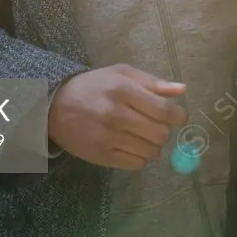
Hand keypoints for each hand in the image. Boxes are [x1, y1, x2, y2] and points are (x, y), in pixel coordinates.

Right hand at [48, 64, 187, 169]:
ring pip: (151, 151)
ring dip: (154, 145)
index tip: (179, 117)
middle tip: (157, 125)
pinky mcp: (101, 156)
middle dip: (165, 131)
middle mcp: (116, 115)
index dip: (179, 116)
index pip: (163, 110)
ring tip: (144, 136)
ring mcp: (108, 138)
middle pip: (160, 133)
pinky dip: (141, 157)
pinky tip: (134, 146)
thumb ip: (152, 82)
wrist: (54, 107)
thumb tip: (182, 90)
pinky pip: (136, 164)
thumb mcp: (121, 74)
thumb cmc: (93, 86)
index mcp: (123, 90)